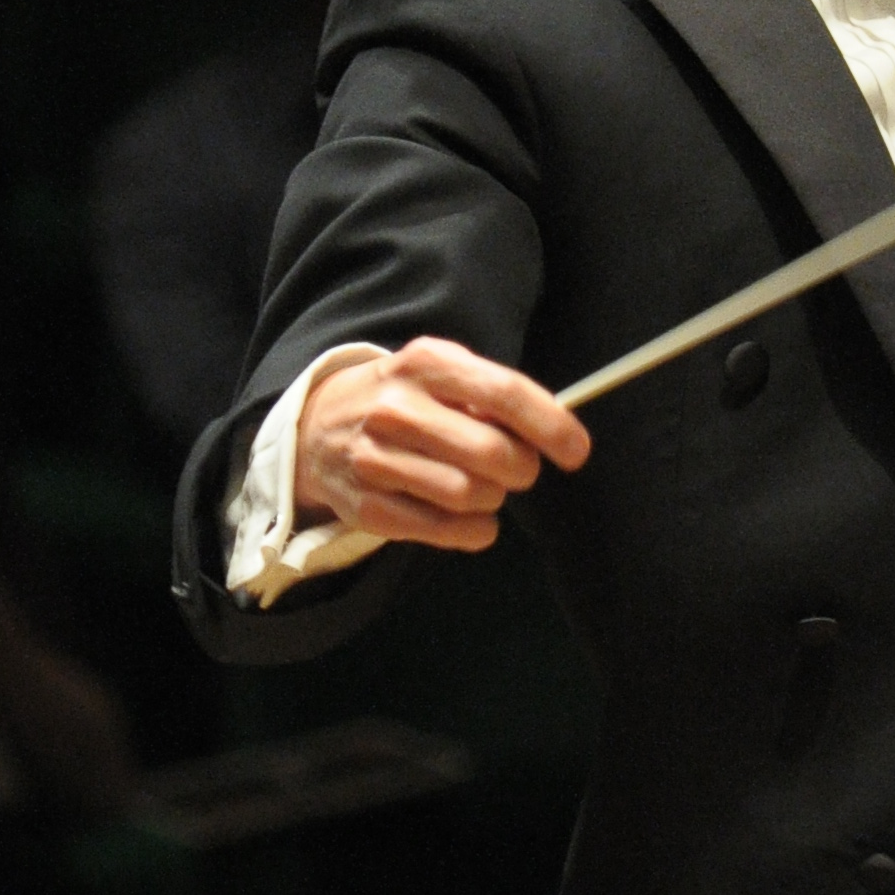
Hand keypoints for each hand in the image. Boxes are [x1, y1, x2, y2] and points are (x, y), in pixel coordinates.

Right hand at [295, 339, 589, 552]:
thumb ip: (492, 397)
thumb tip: (554, 431)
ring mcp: (375, 459)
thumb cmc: (405, 399)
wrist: (318, 427)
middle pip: (493, 453)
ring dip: (494, 500)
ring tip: (481, 487)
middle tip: (517, 469)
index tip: (576, 451)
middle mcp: (395, 408)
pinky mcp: (366, 507)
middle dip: (522, 469)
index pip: (503, 392)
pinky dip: (473, 531)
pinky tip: (466, 517)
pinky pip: (448, 531)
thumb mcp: (441, 375)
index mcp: (424, 363)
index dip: (551, 425)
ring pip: (472, 496)